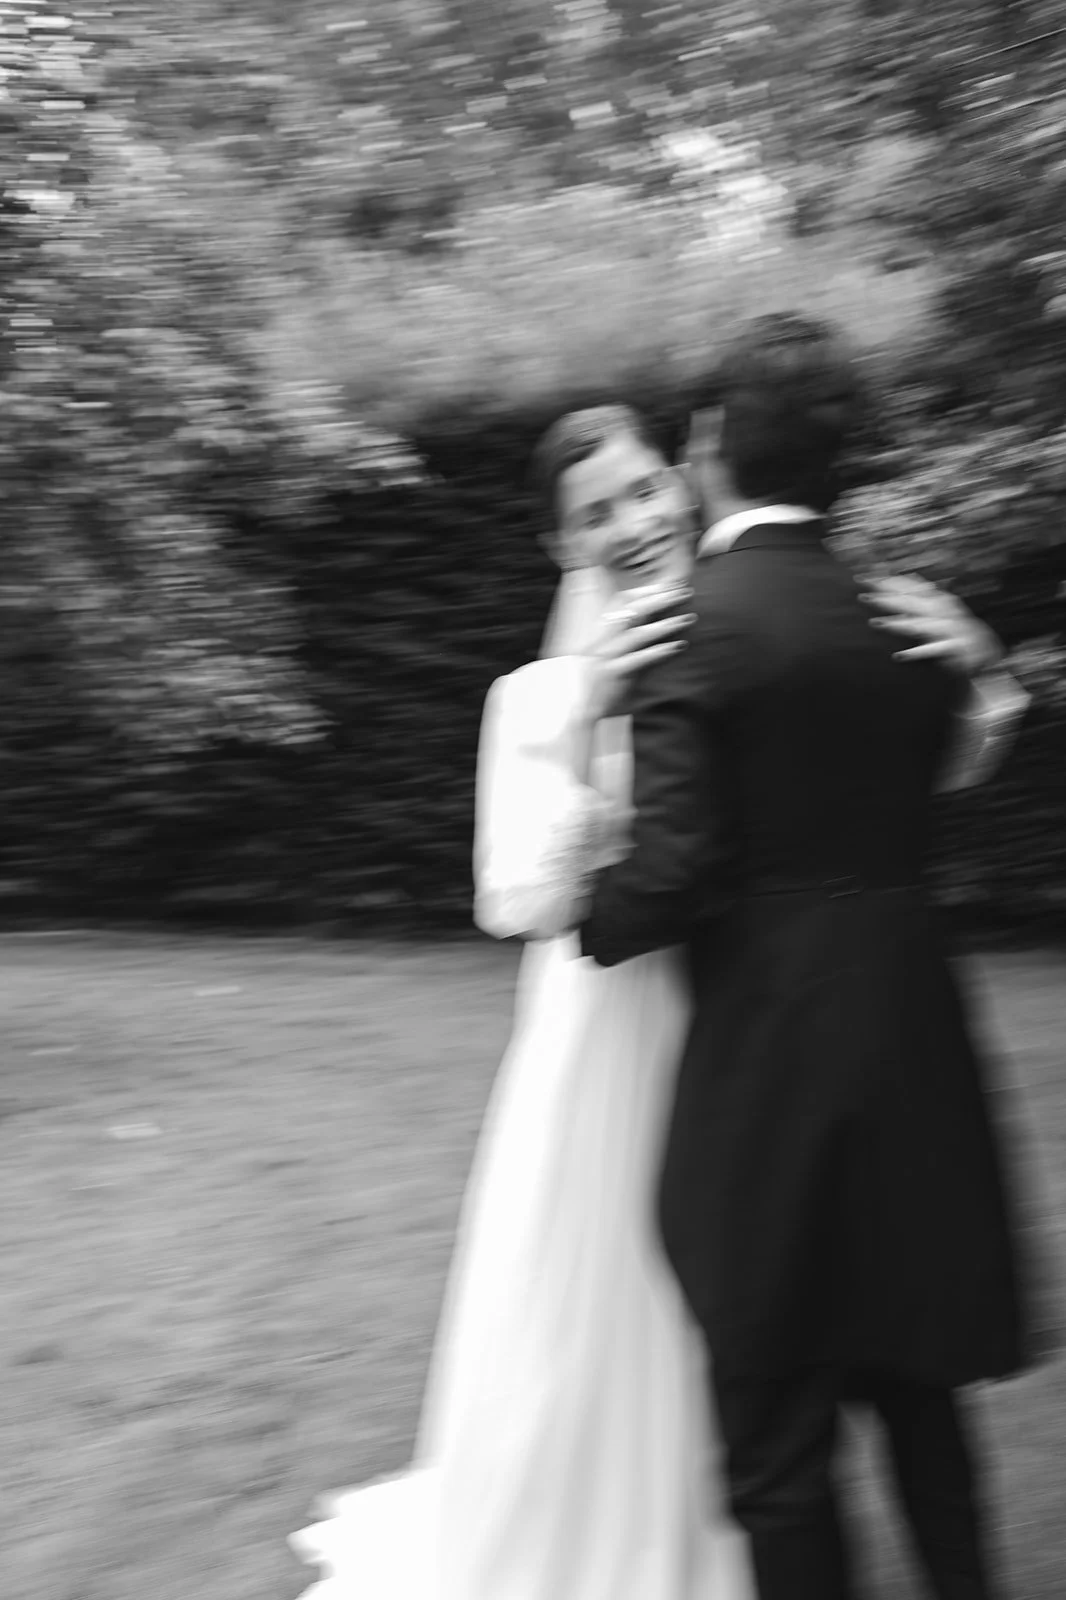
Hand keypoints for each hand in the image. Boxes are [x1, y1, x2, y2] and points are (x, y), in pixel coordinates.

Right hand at [583, 584, 694, 722]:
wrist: (579, 712)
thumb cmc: (596, 687)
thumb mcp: (607, 659)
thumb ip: (625, 643)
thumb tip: (649, 628)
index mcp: (599, 634)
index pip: (619, 603)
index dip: (643, 592)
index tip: (664, 587)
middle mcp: (602, 642)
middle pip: (632, 612)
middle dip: (660, 599)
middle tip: (684, 593)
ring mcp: (607, 658)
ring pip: (638, 634)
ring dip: (666, 624)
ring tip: (689, 618)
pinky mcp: (615, 675)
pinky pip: (640, 659)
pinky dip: (660, 651)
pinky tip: (678, 646)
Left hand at [859, 575, 1003, 675]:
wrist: (988, 655)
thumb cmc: (960, 632)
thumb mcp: (945, 610)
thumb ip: (928, 595)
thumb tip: (913, 576)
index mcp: (940, 601)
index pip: (911, 588)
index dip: (889, 582)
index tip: (866, 578)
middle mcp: (945, 612)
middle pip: (911, 603)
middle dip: (886, 598)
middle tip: (862, 597)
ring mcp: (950, 630)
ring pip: (919, 625)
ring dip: (898, 624)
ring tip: (875, 624)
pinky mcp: (954, 649)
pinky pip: (932, 650)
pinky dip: (916, 653)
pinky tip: (898, 656)